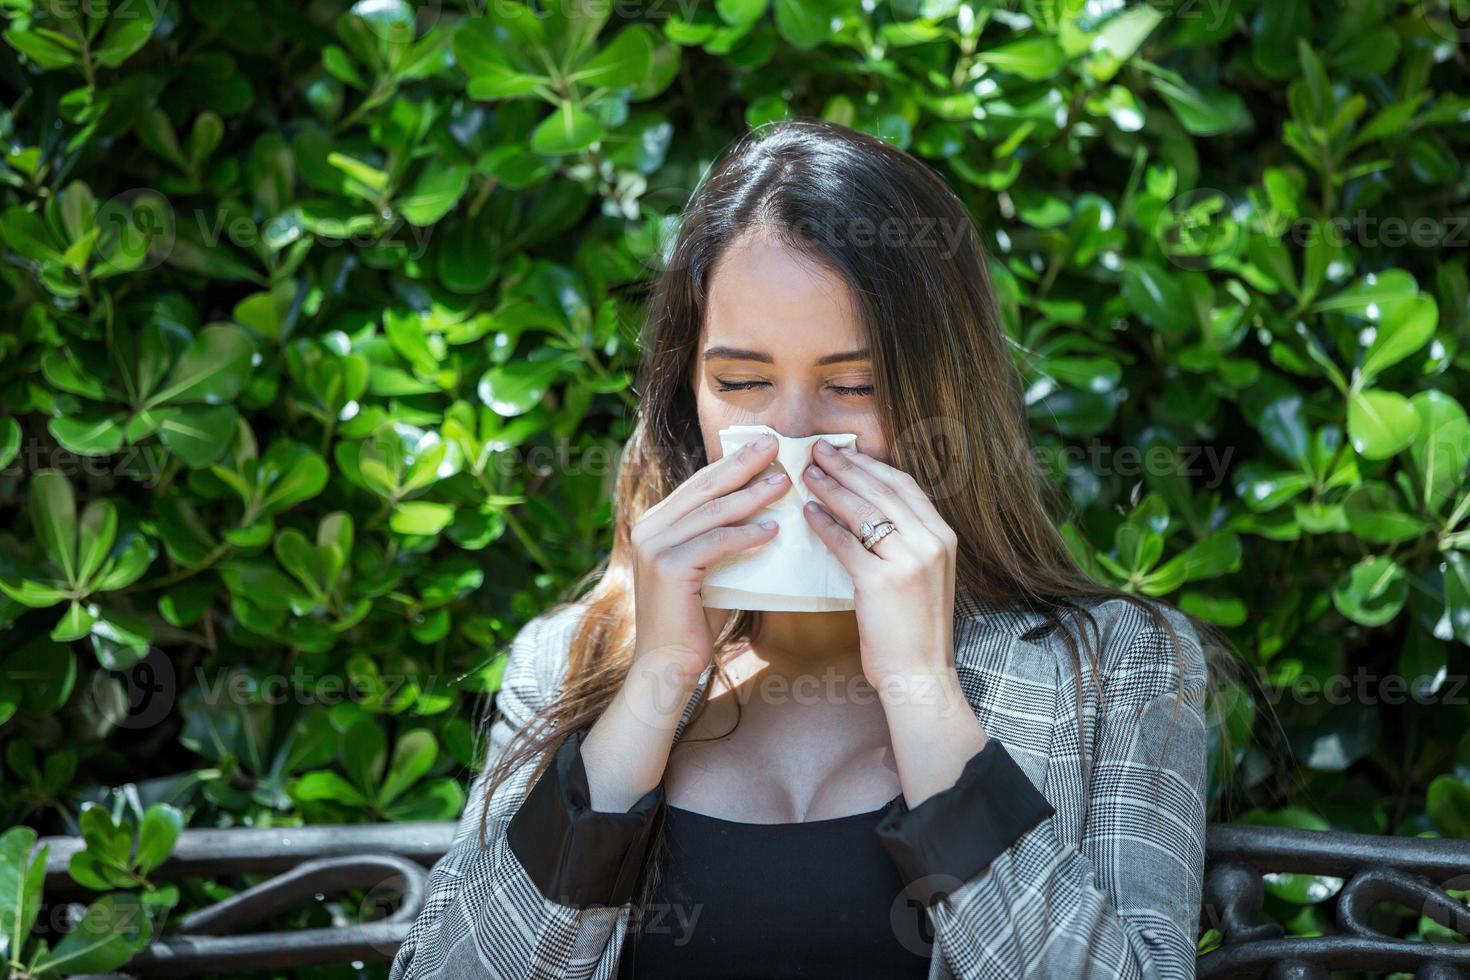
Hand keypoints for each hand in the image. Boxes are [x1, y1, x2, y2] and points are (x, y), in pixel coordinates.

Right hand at [627, 432, 787, 687]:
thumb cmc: (693, 622)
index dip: (732, 462)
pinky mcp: (667, 568)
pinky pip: (715, 543)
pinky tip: (773, 529)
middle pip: (705, 487)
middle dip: (743, 463)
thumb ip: (721, 540)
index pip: (699, 484)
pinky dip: (746, 534)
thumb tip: (765, 513)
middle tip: (776, 444)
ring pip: (712, 512)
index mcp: (656, 524)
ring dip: (752, 495)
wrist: (667, 666)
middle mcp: (649, 529)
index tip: (764, 445)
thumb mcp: (708, 570)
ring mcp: (655, 547)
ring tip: (785, 482)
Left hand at [801, 440, 989, 807]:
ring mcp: (909, 560)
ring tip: (806, 474)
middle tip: (818, 449)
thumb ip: (907, 543)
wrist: (922, 676)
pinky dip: (824, 525)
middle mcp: (932, 542)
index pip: (905, 486)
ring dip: (831, 487)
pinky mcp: (882, 581)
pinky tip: (807, 514)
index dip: (872, 465)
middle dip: (847, 465)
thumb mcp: (924, 576)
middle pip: (882, 489)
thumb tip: (873, 513)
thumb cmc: (915, 631)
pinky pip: (846, 543)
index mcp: (944, 537)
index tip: (847, 452)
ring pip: (863, 509)